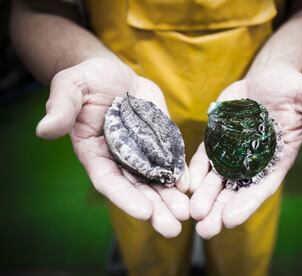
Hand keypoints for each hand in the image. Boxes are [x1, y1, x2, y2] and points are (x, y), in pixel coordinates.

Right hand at [37, 56, 189, 237]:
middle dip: (155, 208)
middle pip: (136, 189)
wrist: (115, 73)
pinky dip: (180, 174)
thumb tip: (43, 130)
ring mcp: (142, 151)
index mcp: (94, 152)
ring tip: (188, 213)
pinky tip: (192, 186)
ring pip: (156, 181)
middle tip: (173, 228)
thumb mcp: (71, 87)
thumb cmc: (88, 79)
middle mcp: (119, 158)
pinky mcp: (159, 141)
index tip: (144, 213)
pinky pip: (171, 161)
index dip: (125, 198)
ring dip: (171, 198)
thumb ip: (61, 108)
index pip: (109, 181)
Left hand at [189, 64, 301, 238]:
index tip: (231, 219)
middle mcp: (254, 160)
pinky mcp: (218, 138)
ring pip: (217, 179)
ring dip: (205, 197)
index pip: (263, 186)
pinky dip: (195, 171)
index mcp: (277, 158)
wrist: (269, 75)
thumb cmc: (292, 87)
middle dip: (221, 209)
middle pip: (236, 190)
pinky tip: (185, 183)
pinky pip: (204, 158)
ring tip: (193, 213)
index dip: (248, 203)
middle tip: (205, 230)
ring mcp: (234, 150)